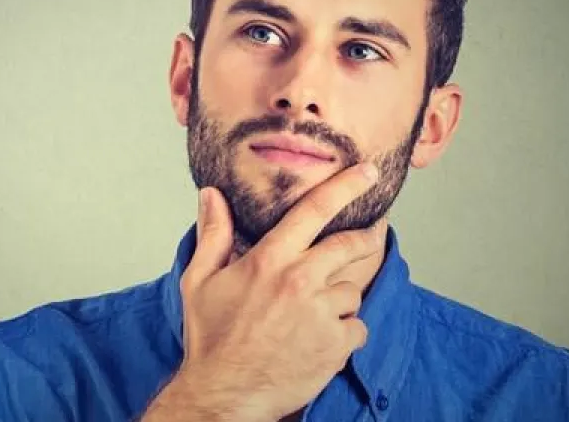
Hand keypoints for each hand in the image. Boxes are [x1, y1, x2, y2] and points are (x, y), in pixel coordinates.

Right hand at [143, 162, 387, 421]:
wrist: (223, 395)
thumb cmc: (210, 339)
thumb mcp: (200, 281)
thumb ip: (213, 234)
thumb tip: (211, 194)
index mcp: (269, 260)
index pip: (314, 211)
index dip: (346, 186)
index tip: (368, 172)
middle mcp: (299, 281)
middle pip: (349, 246)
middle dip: (363, 240)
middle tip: (367, 239)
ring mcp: (320, 314)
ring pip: (350, 292)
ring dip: (338, 301)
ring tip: (310, 317)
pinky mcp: (335, 345)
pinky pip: (356, 328)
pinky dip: (343, 334)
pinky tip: (318, 342)